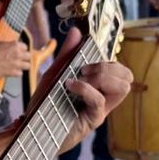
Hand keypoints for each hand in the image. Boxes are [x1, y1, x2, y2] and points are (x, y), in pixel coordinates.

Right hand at [0, 40, 31, 76]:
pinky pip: (20, 73)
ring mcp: (16, 64)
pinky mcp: (12, 73)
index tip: (19, 51)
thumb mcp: (1, 43)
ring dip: (23, 65)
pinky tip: (12, 71)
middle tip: (20, 58)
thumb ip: (10, 45)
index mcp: (15, 45)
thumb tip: (14, 46)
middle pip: (29, 56)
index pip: (25, 47)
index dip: (22, 49)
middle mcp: (18, 54)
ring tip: (18, 65)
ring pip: (27, 65)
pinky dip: (17, 72)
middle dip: (25, 57)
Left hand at [41, 29, 131, 152]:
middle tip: (85, 71)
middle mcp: (104, 98)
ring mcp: (100, 109)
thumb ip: (67, 54)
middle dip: (108, 67)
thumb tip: (76, 30)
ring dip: (101, 77)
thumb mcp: (55, 74)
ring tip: (80, 79)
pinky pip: (99, 99)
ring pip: (122, 87)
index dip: (108, 61)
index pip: (120, 69)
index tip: (84, 63)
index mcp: (98, 87)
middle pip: (127, 76)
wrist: (31, 128)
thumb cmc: (44, 104)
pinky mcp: (92, 119)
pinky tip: (70, 85)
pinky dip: (85, 87)